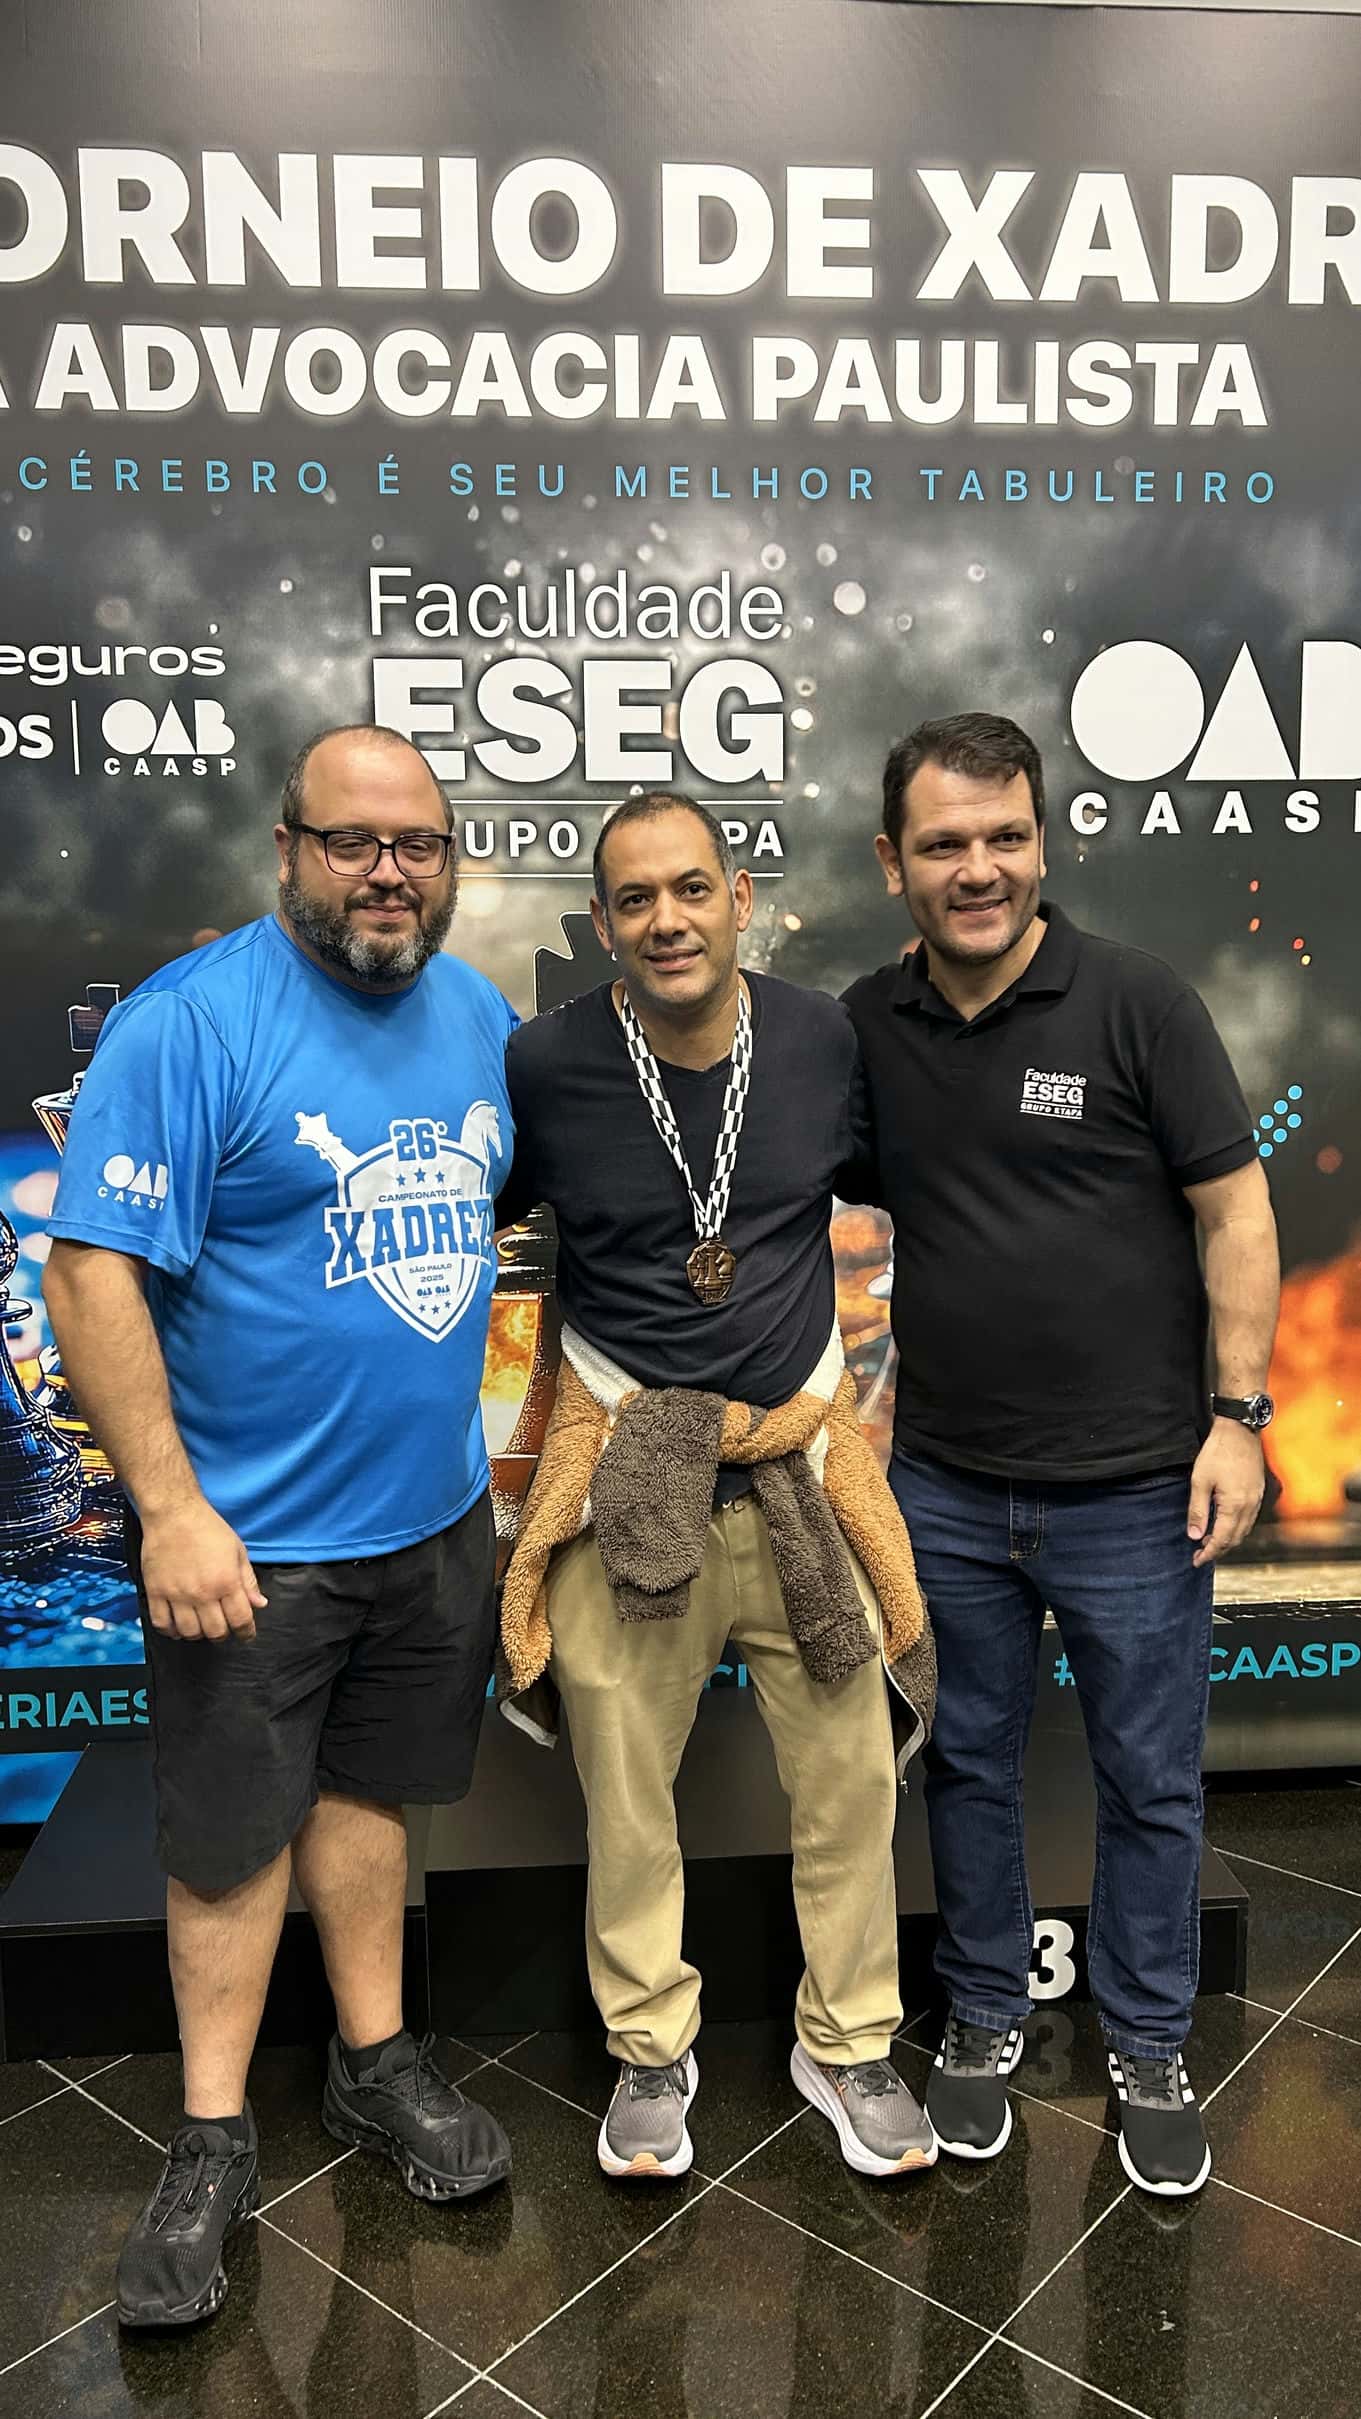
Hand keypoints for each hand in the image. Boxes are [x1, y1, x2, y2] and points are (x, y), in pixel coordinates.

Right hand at [139, 1499, 267, 1640]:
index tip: (246, 1634)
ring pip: (189, 1632)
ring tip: (201, 1625)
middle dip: (223, 1634)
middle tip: (223, 1627)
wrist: (174, 1514)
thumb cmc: (209, 1528)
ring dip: (198, 1634)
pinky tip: (177, 1626)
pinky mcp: (156, 1591)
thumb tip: (259, 1604)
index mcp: (226, 1581)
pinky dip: (170, 1630)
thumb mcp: (238, 1551)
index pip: (241, 1620)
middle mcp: (202, 1592)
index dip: (246, 1632)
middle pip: (215, 1632)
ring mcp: (177, 1594)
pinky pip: (161, 1623)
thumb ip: (248, 1581)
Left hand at [1187, 1421, 1265, 1566]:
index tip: (1196, 1561)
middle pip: (1235, 1539)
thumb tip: (1194, 1536)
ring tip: (1209, 1542)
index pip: (1221, 1539)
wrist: (1239, 1430)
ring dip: (1228, 1540)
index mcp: (1235, 1505)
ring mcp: (1257, 1500)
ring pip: (1244, 1531)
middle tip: (1200, 1554)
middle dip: (1218, 1550)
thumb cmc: (1218, 1452)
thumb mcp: (1200, 1481)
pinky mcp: (1258, 1493)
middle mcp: (1250, 1506)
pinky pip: (1249, 1520)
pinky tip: (1224, 1525)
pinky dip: (1236, 1528)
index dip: (1208, 1553)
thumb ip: (1197, 1510)